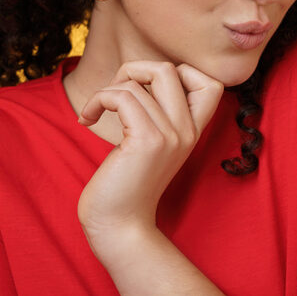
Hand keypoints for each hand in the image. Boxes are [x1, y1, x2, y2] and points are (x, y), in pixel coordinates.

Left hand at [76, 61, 224, 238]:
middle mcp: (187, 132)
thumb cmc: (125, 184)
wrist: (118, 227)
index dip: (177, 73)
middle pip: (171, 68)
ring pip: (137, 82)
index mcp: (192, 131)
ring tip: (94, 112)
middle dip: (134, 70)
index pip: (210, 82)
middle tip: (114, 96)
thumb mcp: (149, 143)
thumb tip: (135, 75)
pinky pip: (122, 96)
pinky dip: (98, 100)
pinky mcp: (147, 141)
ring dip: (106, 91)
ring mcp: (170, 136)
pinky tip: (86, 119)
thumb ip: (155, 113)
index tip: (146, 92)